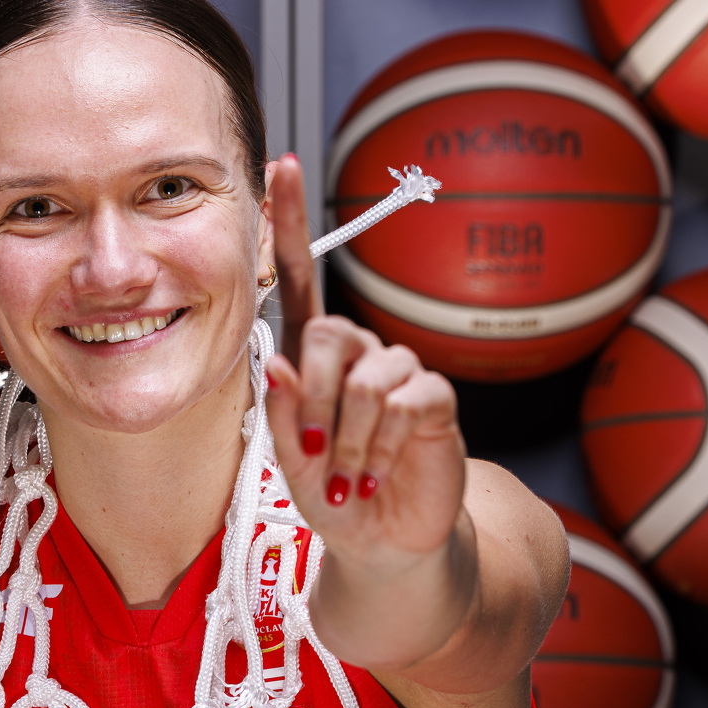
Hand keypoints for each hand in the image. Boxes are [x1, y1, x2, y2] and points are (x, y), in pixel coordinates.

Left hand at [263, 154, 466, 572]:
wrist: (382, 541)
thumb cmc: (327, 494)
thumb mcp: (290, 459)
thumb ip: (281, 413)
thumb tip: (273, 361)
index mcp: (312, 357)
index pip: (301, 278)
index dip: (293, 223)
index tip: (281, 165)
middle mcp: (356, 354)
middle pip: (330, 334)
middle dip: (315, 400)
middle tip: (313, 452)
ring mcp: (398, 373)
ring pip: (369, 377)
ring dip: (348, 439)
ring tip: (345, 479)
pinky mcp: (433, 401)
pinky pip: (407, 401)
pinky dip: (381, 445)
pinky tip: (373, 475)